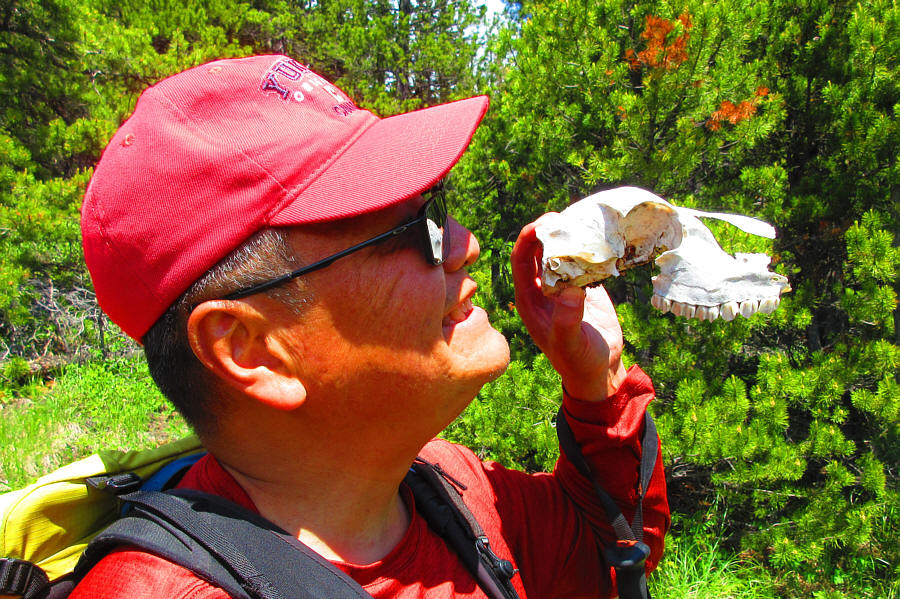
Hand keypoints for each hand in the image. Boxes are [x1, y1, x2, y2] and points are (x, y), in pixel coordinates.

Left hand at [510, 218, 626, 401]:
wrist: (600, 371)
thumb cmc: (578, 362)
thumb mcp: (570, 343)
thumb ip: (567, 320)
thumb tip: (569, 290)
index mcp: (529, 298)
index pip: (521, 259)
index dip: (528, 238)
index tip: (544, 223)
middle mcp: (542, 288)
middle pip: (539, 249)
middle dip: (549, 231)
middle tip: (567, 218)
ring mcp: (563, 285)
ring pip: (560, 251)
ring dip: (569, 236)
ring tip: (584, 222)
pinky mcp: (585, 286)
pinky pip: (583, 261)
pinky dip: (589, 248)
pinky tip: (601, 238)